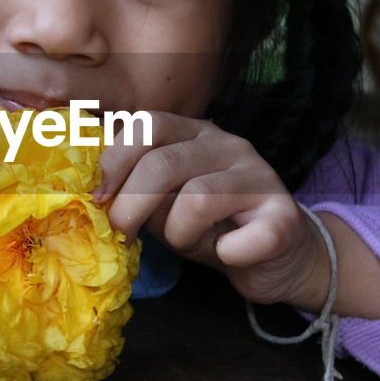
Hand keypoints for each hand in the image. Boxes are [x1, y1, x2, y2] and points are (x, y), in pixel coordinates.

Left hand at [95, 115, 330, 310]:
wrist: (277, 256)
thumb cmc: (211, 225)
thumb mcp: (166, 200)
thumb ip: (137, 187)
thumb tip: (95, 193)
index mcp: (194, 133)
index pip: (148, 124)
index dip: (115, 160)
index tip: (98, 197)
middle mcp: (229, 145)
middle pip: (164, 163)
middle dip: (131, 205)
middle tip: (124, 234)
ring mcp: (260, 177)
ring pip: (197, 200)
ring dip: (180, 234)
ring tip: (190, 243)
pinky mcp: (284, 216)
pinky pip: (241, 239)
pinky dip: (226, 253)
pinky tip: (229, 253)